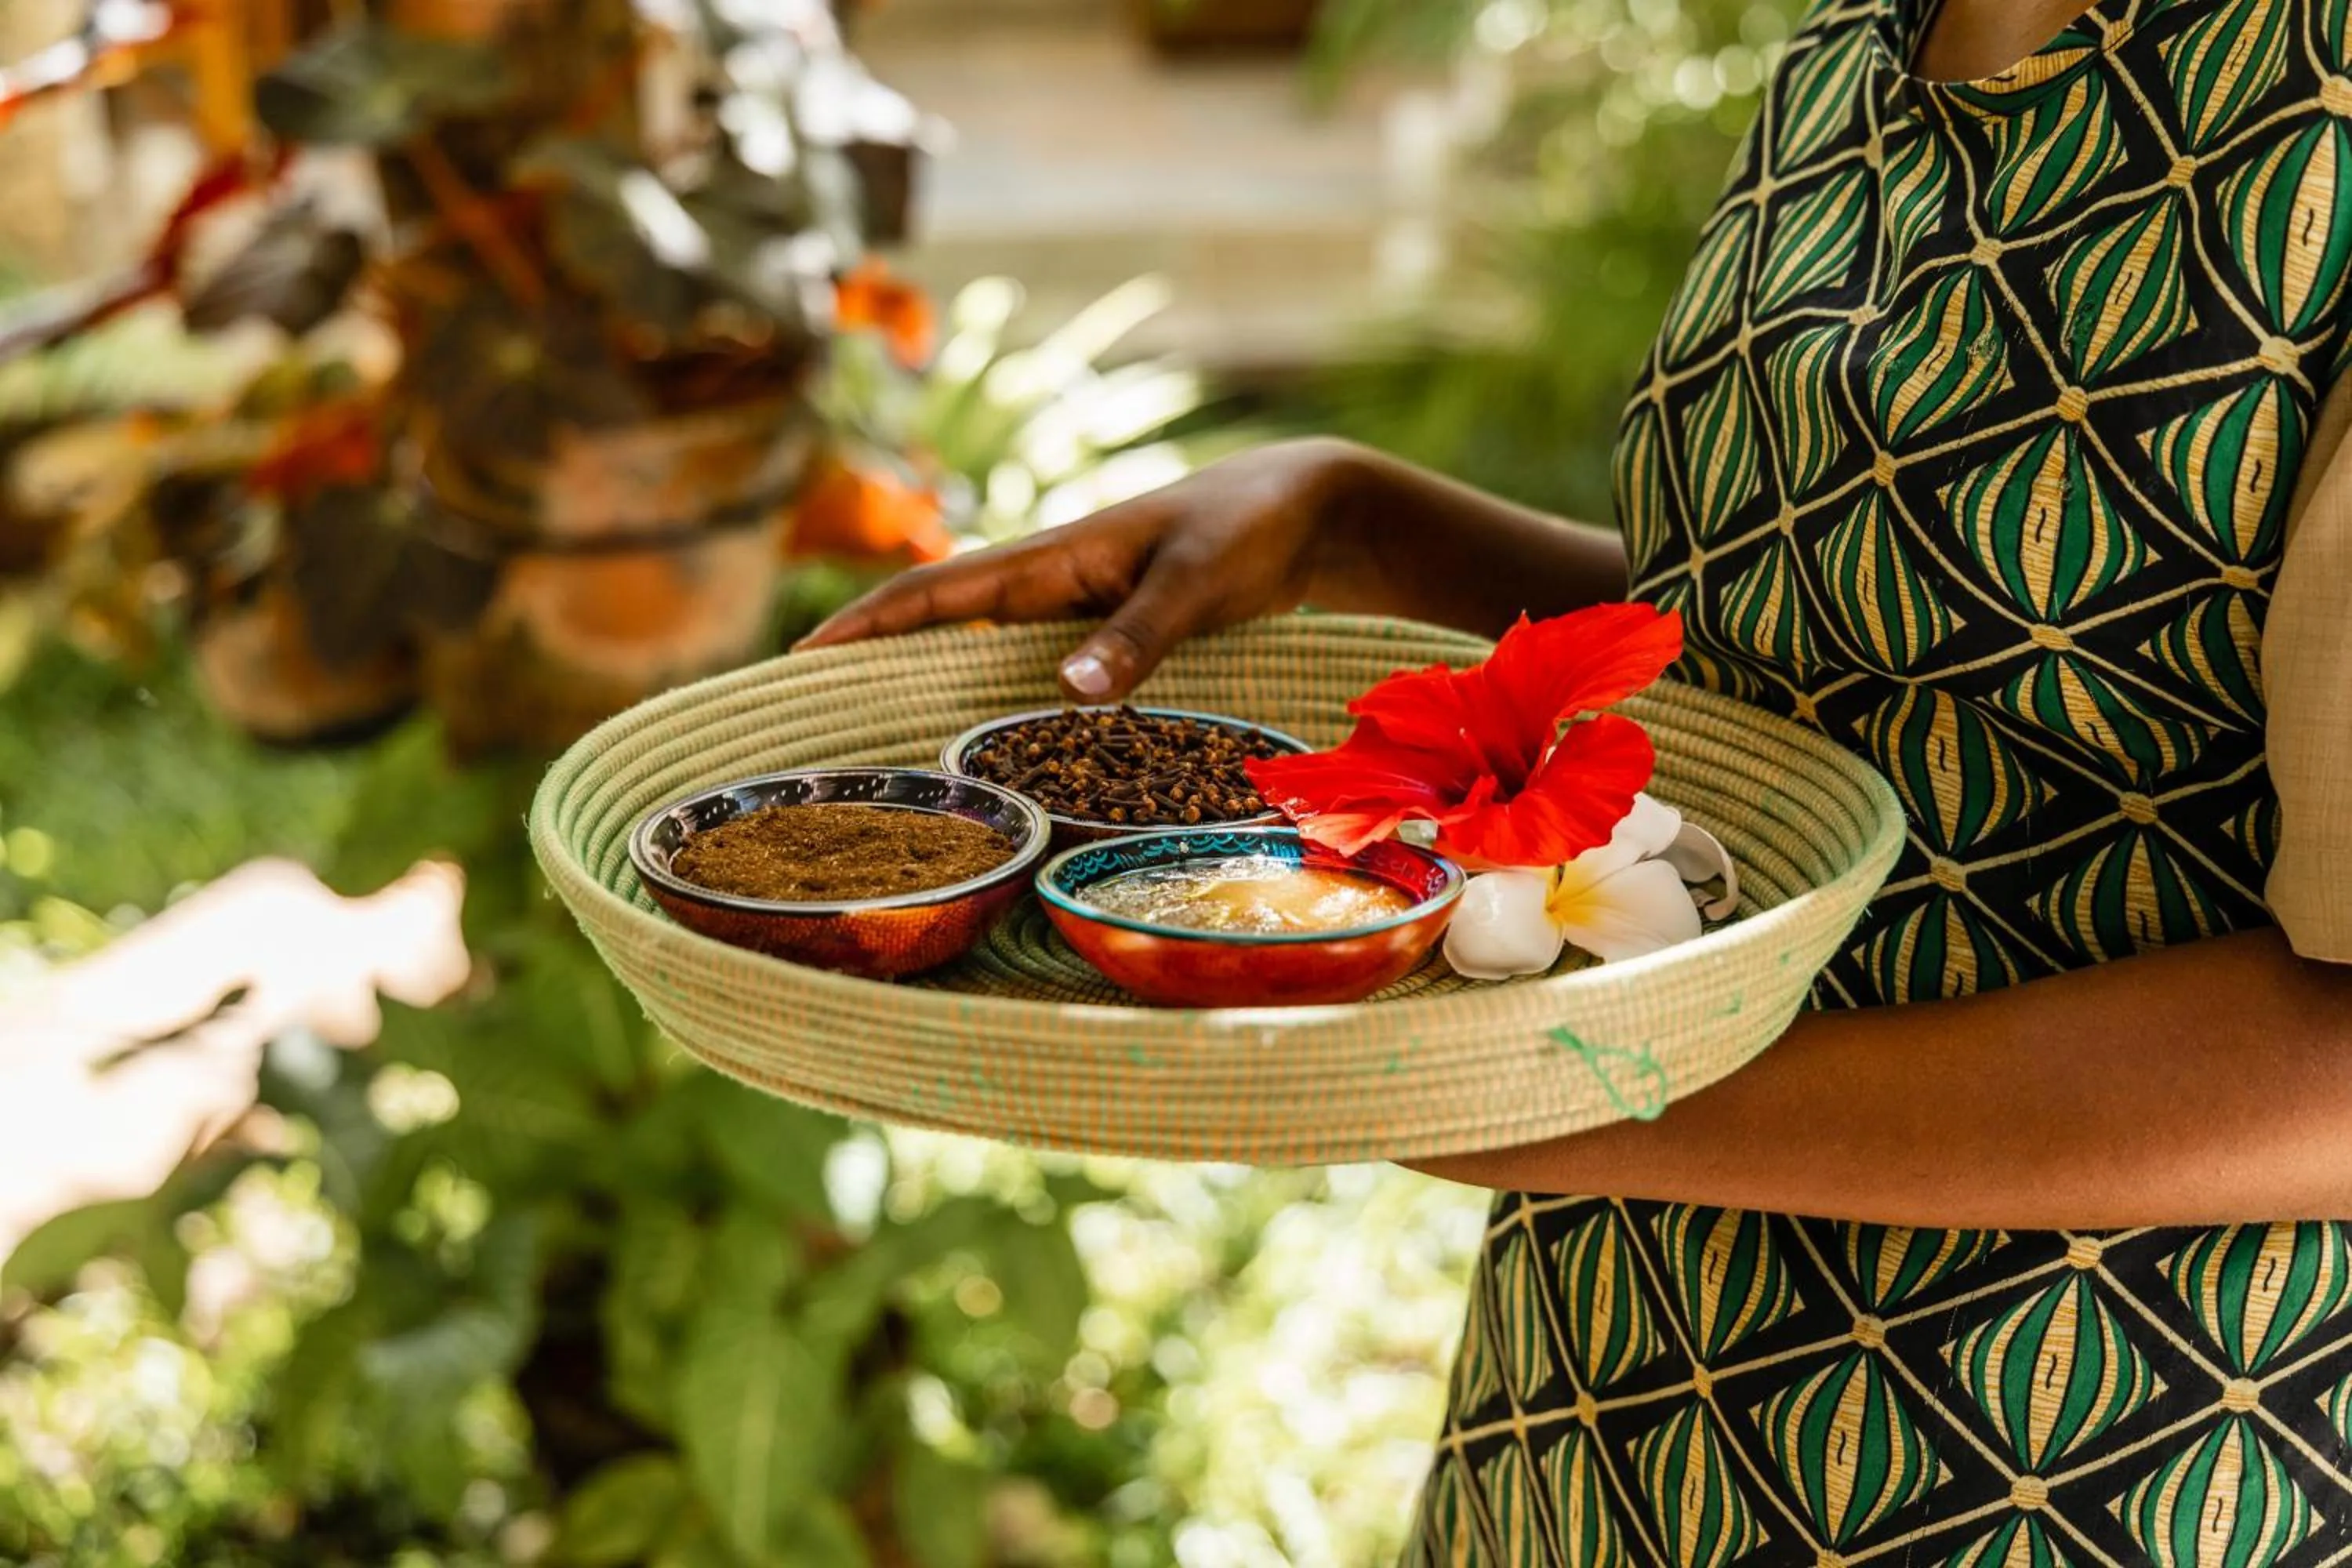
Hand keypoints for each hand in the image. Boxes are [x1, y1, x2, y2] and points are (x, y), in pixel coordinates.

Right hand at [799, 439, 1361, 702]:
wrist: (1309, 508)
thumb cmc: (1252, 529)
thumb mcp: (1198, 580)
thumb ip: (1138, 635)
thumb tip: (1068, 693)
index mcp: (1051, 559)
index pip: (931, 593)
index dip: (862, 627)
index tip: (798, 661)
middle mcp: (1049, 584)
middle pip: (935, 626)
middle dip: (867, 664)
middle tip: (805, 723)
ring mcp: (1076, 609)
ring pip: (979, 652)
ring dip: (925, 687)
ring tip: (870, 748)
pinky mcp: (1109, 632)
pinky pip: (1031, 670)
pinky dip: (995, 702)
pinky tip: (987, 751)